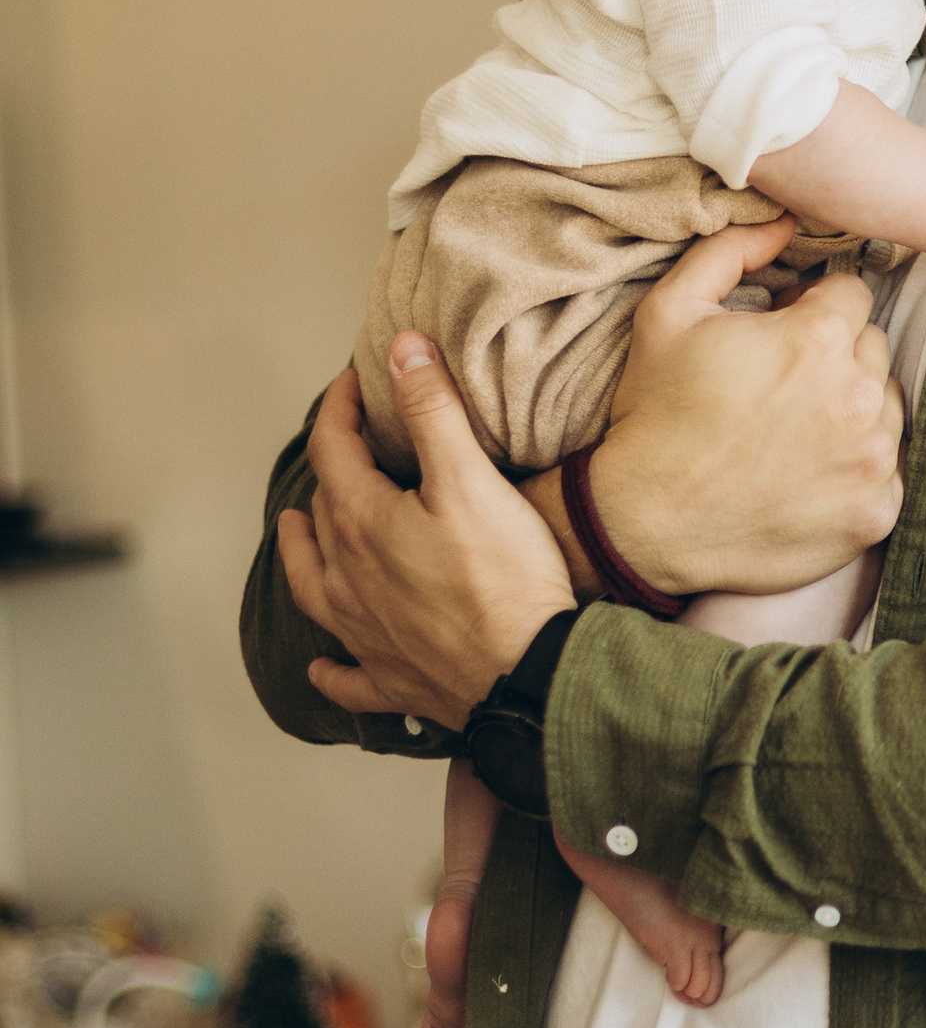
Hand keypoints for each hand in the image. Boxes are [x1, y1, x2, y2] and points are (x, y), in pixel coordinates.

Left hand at [281, 356, 574, 728]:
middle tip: (350, 446)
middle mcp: (349, 579)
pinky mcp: (391, 678)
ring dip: (301, 554)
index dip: (341, 407)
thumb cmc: (504, 579)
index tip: (357, 382)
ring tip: (296, 532)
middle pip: (324, 512)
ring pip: (313, 586)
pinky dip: (329, 668)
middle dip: (333, 469)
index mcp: (362, 524)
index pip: (333, 448)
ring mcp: (365, 633)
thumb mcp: (470, 479)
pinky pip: (344, 676)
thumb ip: (433, 411)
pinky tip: (322, 665)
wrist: (527, 676)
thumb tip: (401, 349)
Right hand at [577, 218, 905, 593]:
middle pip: (872, 349)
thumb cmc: (654, 413)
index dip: (811, 308)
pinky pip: (887, 471)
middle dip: (834, 356)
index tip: (780, 333)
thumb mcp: (670, 311)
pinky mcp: (877, 512)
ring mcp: (874, 460)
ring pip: (886, 408)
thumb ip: (731, 250)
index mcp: (820, 339)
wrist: (643, 522)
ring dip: (853, 409)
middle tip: (780, 385)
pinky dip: (857, 469)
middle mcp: (860, 397)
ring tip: (792, 430)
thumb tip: (786, 222)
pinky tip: (805, 473)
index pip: (850, 295)